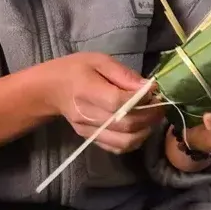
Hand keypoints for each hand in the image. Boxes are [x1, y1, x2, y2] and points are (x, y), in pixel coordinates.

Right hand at [41, 52, 155, 154]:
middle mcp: (87, 115)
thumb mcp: (99, 61)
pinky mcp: (90, 139)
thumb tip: (149, 87)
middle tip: (159, 105)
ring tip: (151, 117)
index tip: (154, 91)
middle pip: (125, 124)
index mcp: (87, 91)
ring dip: (145, 131)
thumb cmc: (75, 70)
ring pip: (124, 141)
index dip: (142, 99)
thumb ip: (124, 74)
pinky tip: (139, 128)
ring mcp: (88, 130)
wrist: (51, 90)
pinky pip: (117, 148)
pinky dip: (134, 141)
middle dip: (150, 116)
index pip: (119, 102)